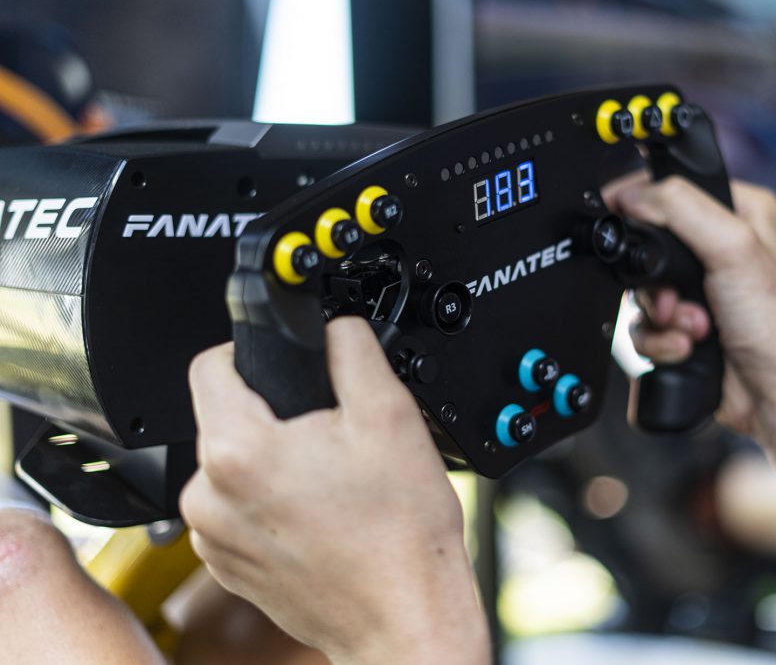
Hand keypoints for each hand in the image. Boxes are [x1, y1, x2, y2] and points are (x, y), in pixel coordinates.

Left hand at [181, 318, 488, 664]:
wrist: (403, 616)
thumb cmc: (398, 535)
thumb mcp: (390, 414)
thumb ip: (351, 348)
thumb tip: (333, 323)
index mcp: (238, 451)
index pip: (210, 362)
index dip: (252, 350)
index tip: (286, 364)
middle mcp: (208, 497)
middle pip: (225, 415)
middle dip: (274, 412)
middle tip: (331, 434)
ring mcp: (212, 538)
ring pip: (232, 463)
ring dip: (271, 459)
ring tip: (330, 481)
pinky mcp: (225, 565)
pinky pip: (235, 507)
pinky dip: (268, 501)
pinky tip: (318, 513)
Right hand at [605, 176, 775, 443]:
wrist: (774, 393)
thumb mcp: (732, 248)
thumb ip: (679, 209)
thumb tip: (629, 195)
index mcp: (738, 210)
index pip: (670, 189)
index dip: (641, 208)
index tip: (623, 221)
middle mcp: (717, 246)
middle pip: (647, 245)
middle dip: (656, 282)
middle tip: (679, 297)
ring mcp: (697, 288)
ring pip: (641, 290)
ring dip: (661, 316)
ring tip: (695, 328)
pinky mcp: (681, 323)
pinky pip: (643, 324)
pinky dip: (659, 340)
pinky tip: (688, 347)